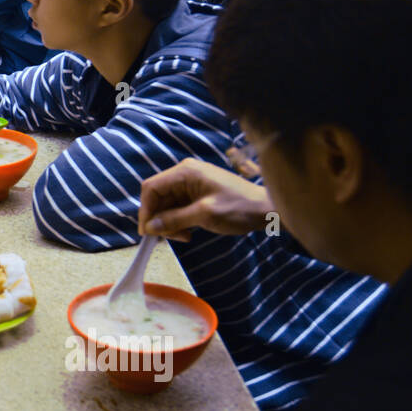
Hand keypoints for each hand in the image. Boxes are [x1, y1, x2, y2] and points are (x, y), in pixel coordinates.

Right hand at [138, 158, 274, 241]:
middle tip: (170, 238)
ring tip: (184, 236)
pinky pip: (178, 207)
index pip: (151, 188)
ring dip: (170, 223)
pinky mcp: (197, 194)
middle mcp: (184, 174)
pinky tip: (189, 232)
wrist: (266, 210)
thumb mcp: (204, 215)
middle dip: (159, 219)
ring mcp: (191, 184)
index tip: (147, 232)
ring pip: (166, 204)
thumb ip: (174, 220)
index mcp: (185, 172)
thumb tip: (149, 227)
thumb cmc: (238, 208)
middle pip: (158, 197)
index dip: (145, 210)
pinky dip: (179, 221)